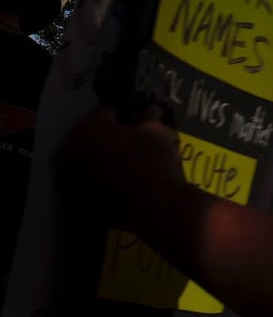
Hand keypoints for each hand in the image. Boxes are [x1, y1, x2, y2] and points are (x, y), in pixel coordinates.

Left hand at [58, 105, 183, 230]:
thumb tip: (149, 110)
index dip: (125, 115)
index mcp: (87, 127)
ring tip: (130, 165)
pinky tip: (124, 183)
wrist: (153, 206)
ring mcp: (70, 177)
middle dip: (111, 137)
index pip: (106, 112)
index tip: (139, 120)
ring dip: (105, 159)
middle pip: (93, 137)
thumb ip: (149, 119)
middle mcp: (70, 149)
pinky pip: (91, 182)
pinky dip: (104, 180)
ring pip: (90, 161)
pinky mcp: (78, 201)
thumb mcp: (157, 132)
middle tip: (134, 142)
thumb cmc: (153, 160)